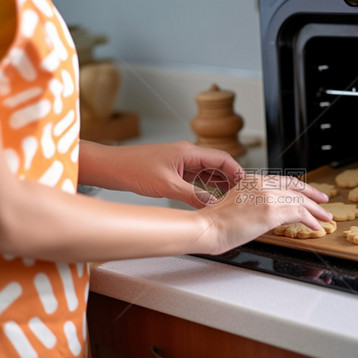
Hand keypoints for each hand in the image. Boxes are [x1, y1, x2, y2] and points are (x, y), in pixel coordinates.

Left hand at [81, 141, 243, 207]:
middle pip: (218, 165)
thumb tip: (212, 205)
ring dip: (219, 185)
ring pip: (208, 173)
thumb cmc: (133, 170)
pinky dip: (205, 188)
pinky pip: (196, 179)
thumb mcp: (166, 186)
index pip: (222, 158)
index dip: (237, 172)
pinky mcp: (174, 171)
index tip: (247, 186)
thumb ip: (192, 195)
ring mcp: (181, 162)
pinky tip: (210, 199)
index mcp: (188, 152)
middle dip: (231, 180)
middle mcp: (187, 155)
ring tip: (230, 200)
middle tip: (242, 196)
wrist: (111, 168)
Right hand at [196, 173, 332, 253]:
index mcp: (252, 179)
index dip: (300, 187)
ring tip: (325, 218)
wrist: (208, 227)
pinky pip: (299, 213)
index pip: (283, 180)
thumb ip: (255, 202)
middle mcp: (262, 184)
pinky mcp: (271, 211)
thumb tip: (270, 213)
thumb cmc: (216, 222)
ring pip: (301, 200)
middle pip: (295, 188)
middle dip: (313, 195)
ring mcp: (268, 196)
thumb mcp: (238, 204)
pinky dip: (311, 220)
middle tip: (324, 202)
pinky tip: (316, 226)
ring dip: (316, 211)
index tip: (309, 192)